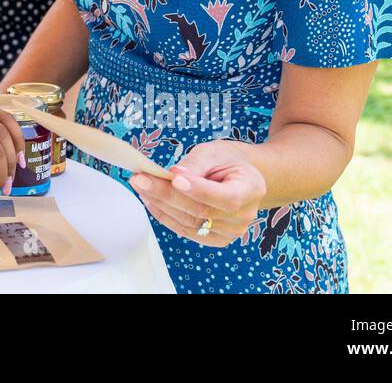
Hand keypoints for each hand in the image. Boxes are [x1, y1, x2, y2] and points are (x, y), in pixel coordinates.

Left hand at [127, 139, 265, 246]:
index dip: (199, 190)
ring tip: (140, 186)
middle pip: (201, 212)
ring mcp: (229, 232)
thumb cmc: (227, 161)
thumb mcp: (214, 152)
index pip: (226, 197)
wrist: (239, 177)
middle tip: (140, 178)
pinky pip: (185, 230)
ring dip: (160, 204)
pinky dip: (164, 215)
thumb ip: (196, 165)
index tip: (174, 177)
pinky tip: (149, 200)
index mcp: (251, 190)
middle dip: (166, 194)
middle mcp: (243, 216)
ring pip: (189, 223)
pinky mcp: (213, 239)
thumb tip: (174, 176)